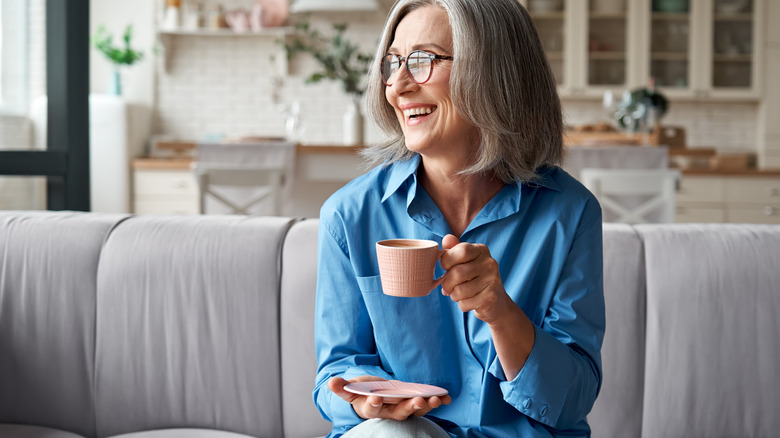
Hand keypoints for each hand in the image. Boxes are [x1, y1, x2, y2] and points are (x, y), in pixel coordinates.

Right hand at [327, 376, 450, 419]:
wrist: (373, 396)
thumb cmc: (362, 392)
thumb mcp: (351, 389)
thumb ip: (342, 387)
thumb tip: (331, 382)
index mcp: (371, 408)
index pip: (372, 409)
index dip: (374, 404)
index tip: (376, 398)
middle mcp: (389, 411)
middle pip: (399, 413)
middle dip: (409, 407)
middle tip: (417, 401)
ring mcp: (402, 408)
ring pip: (415, 410)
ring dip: (426, 405)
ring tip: (435, 399)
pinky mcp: (413, 403)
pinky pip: (426, 404)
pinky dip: (437, 401)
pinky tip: (446, 397)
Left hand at [439, 234, 512, 323]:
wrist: (496, 302)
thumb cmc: (474, 279)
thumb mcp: (465, 262)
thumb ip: (454, 249)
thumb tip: (447, 238)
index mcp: (481, 250)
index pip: (461, 251)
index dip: (447, 261)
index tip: (446, 268)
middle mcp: (490, 263)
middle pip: (457, 273)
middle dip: (447, 283)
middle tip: (448, 287)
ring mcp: (492, 280)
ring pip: (459, 291)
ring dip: (454, 295)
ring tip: (460, 294)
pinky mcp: (491, 298)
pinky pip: (464, 303)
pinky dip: (462, 305)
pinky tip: (470, 301)